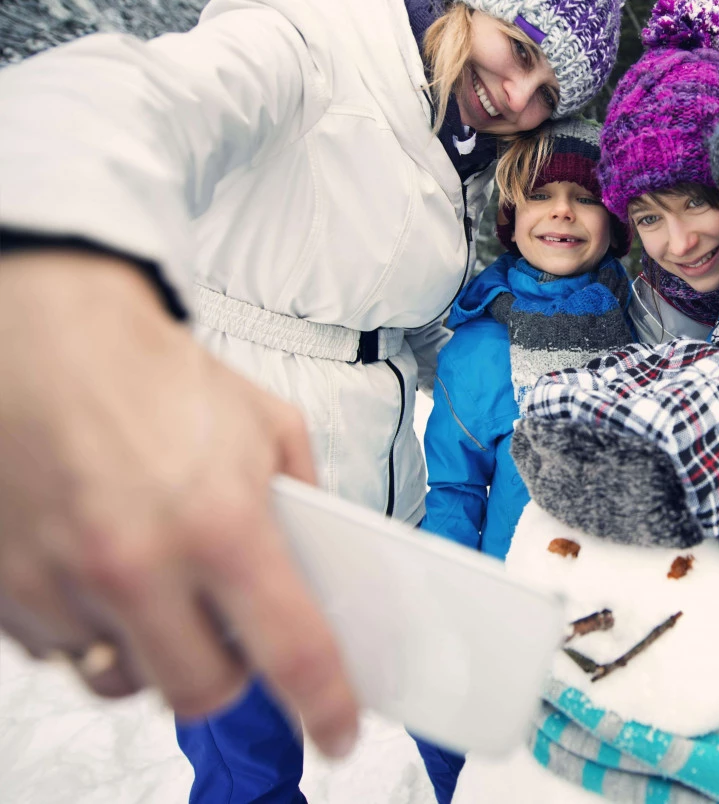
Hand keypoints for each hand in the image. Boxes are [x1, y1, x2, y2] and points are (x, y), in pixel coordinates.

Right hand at [0, 251, 359, 756]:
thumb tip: (319, 555)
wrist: (42, 334)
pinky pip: (61, 649)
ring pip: (124, 678)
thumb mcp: (264, 423)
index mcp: (219, 522)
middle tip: (234, 635)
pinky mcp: (6, 589)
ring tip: (162, 591)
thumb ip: (304, 497)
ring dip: (155, 652)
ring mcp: (62, 583)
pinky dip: (90, 627)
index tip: (338, 732)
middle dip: (229, 676)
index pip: (291, 651)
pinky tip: (102, 569)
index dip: (326, 707)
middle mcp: (136, 565)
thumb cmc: (148, 372)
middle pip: (202, 692)